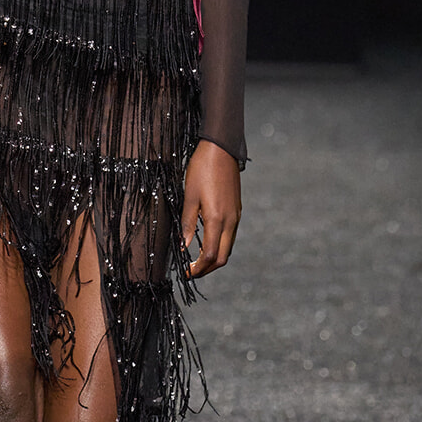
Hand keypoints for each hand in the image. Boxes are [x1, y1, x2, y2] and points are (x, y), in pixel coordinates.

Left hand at [181, 139, 241, 277]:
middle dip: (208, 269)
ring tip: (196, 259)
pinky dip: (220, 245)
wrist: (221, 149)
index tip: (186, 272)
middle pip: (223, 257)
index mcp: (217, 219)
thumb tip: (184, 246)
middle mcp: (231, 221)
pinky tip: (206, 242)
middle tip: (191, 271)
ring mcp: (236, 216)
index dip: (198, 269)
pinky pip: (230, 236)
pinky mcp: (237, 210)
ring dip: (214, 258)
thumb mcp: (189, 196)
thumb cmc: (202, 169)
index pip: (211, 256)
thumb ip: (187, 223)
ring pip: (228, 247)